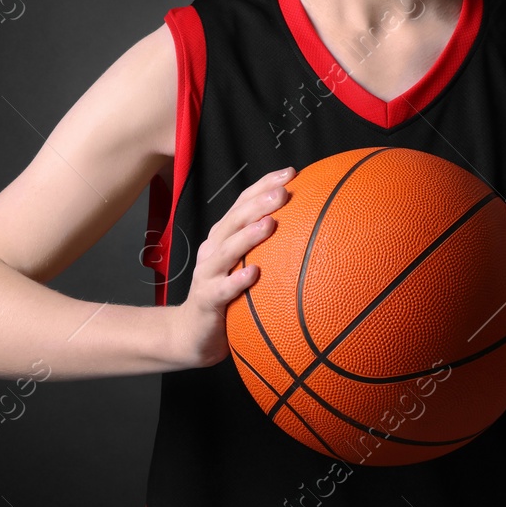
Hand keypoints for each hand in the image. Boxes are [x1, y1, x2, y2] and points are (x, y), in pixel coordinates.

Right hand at [175, 166, 294, 367]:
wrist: (192, 333)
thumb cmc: (227, 296)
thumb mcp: (246, 267)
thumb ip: (269, 249)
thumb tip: (313, 232)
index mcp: (224, 237)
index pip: (243, 203)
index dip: (264, 185)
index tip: (291, 172)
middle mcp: (214, 249)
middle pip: (234, 220)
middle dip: (258, 202)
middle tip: (283, 192)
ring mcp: (207, 274)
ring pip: (226, 250)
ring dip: (248, 235)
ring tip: (270, 224)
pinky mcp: (206, 300)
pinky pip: (221, 290)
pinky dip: (236, 281)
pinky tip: (254, 274)